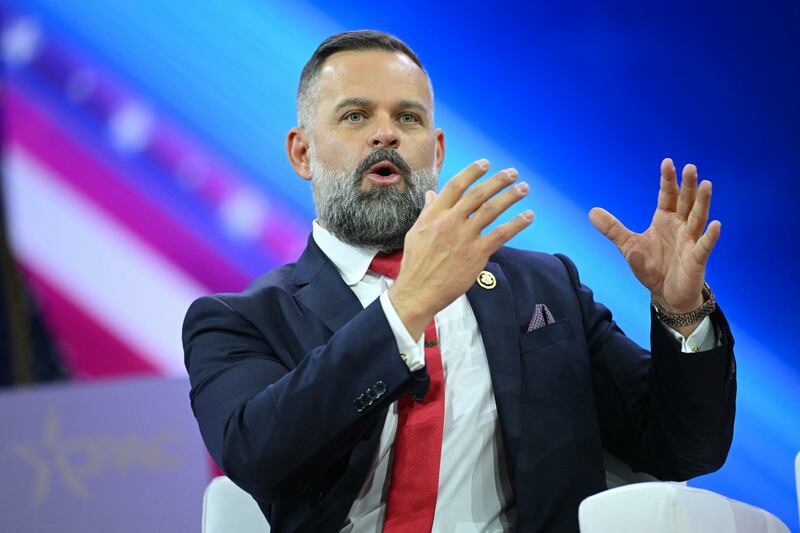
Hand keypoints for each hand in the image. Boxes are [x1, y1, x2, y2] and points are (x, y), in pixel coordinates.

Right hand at [389, 160, 533, 338]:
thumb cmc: (416, 263)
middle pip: (478, 194)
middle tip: (513, 172)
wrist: (418, 291)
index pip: (456, 185)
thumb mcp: (415, 232)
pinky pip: (501, 234)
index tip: (485, 163)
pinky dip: (516, 223)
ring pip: (492, 209)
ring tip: (523, 188)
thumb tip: (432, 194)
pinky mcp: (476, 254)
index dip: (472, 172)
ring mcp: (464, 238)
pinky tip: (527, 216)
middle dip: (498, 180)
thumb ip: (428, 211)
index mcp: (435, 215)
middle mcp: (450, 222)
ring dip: (510, 196)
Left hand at [588, 158, 720, 314]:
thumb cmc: (651, 266)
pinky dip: (710, 236)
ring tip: (707, 185)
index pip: (668, 196)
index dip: (668, 180)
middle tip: (690, 167)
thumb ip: (613, 228)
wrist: (665, 294)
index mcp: (665, 220)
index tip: (668, 162)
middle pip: (686, 202)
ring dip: (702, 203)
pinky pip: (704, 246)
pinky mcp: (697, 259)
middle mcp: (681, 226)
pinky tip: (715, 224)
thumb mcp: (628, 245)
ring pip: (698, 219)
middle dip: (688, 186)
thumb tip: (592, 212)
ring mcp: (691, 242)